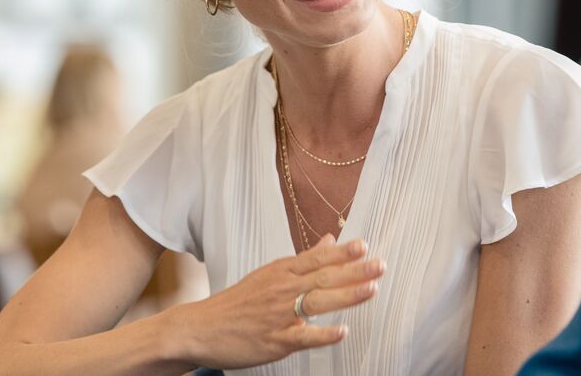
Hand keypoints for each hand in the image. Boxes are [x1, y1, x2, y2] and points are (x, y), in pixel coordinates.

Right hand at [171, 234, 384, 369]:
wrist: (200, 328)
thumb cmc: (237, 303)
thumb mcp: (269, 274)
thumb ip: (303, 260)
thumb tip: (330, 240)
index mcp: (281, 272)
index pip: (316, 258)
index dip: (341, 253)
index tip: (364, 245)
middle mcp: (282, 290)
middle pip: (322, 277)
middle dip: (354, 271)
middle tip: (380, 264)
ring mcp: (278, 315)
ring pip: (316, 302)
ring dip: (346, 296)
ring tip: (371, 289)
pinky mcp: (274, 341)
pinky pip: (303, 337)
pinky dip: (323, 334)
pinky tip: (342, 332)